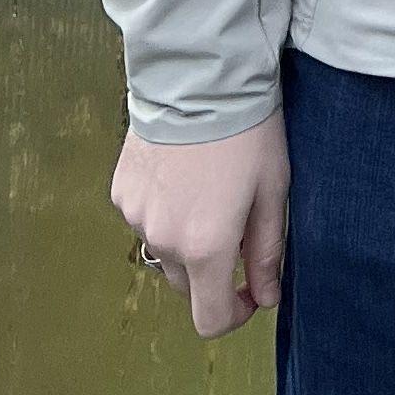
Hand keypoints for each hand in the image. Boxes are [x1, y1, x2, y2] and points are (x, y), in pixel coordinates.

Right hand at [112, 117, 288, 341]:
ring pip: (164, 251)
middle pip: (187, 284)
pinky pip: (144, 219)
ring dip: (185, 239)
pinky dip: (163, 211)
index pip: (208, 319)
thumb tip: (266, 298)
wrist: (198, 76)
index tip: (249, 289)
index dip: (232, 314)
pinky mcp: (121, 191)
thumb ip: (266, 252)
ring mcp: (136, 216)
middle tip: (235, 223)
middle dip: (212, 269)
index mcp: (206, 248)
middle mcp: (164, 241)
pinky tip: (181, 173)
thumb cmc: (248, 132)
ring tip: (207, 189)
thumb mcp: (272, 191)